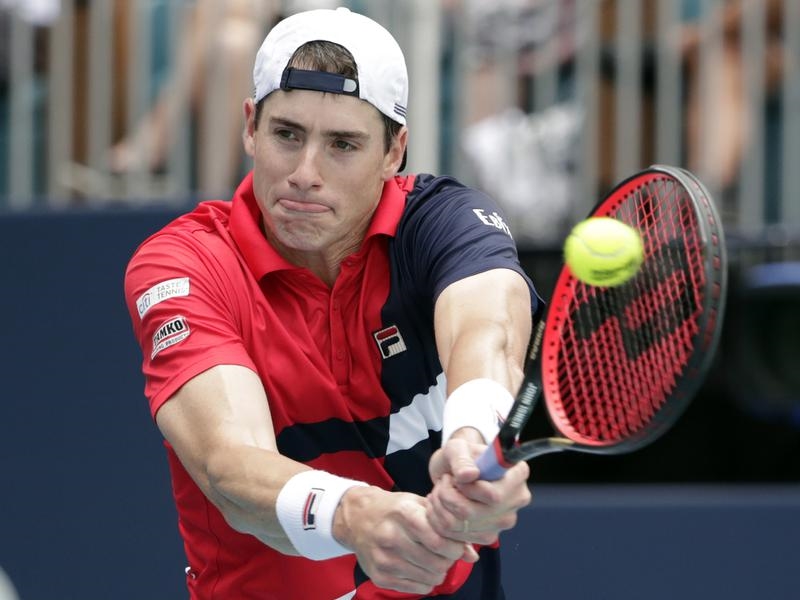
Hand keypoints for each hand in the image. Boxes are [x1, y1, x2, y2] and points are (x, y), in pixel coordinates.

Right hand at [332, 486, 476, 594]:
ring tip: (434, 560)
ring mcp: (384, 559)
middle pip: (437, 562)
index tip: (456, 545)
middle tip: (447, 554)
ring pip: (429, 578)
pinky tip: (421, 568)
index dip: (455, 547)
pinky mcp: (379, 576)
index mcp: (404, 513)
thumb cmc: (394, 509)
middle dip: (449, 561)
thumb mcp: (419, 505)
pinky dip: (426, 582)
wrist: (357, 517)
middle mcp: (392, 536)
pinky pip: (417, 589)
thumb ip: (446, 526)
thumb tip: (472, 556)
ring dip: (439, 572)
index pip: (440, 540)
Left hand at [427, 430, 531, 545]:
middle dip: (447, 496)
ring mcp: (504, 521)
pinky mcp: (489, 536)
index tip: (457, 477)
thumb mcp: (457, 447)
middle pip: (473, 513)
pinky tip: (443, 505)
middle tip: (444, 481)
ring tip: (441, 490)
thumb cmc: (460, 456)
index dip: (467, 488)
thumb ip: (461, 458)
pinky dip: (440, 519)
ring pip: (460, 525)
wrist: (456, 471)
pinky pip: (455, 535)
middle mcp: (517, 500)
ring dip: (441, 506)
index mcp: (517, 474)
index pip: (493, 495)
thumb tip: (469, 475)